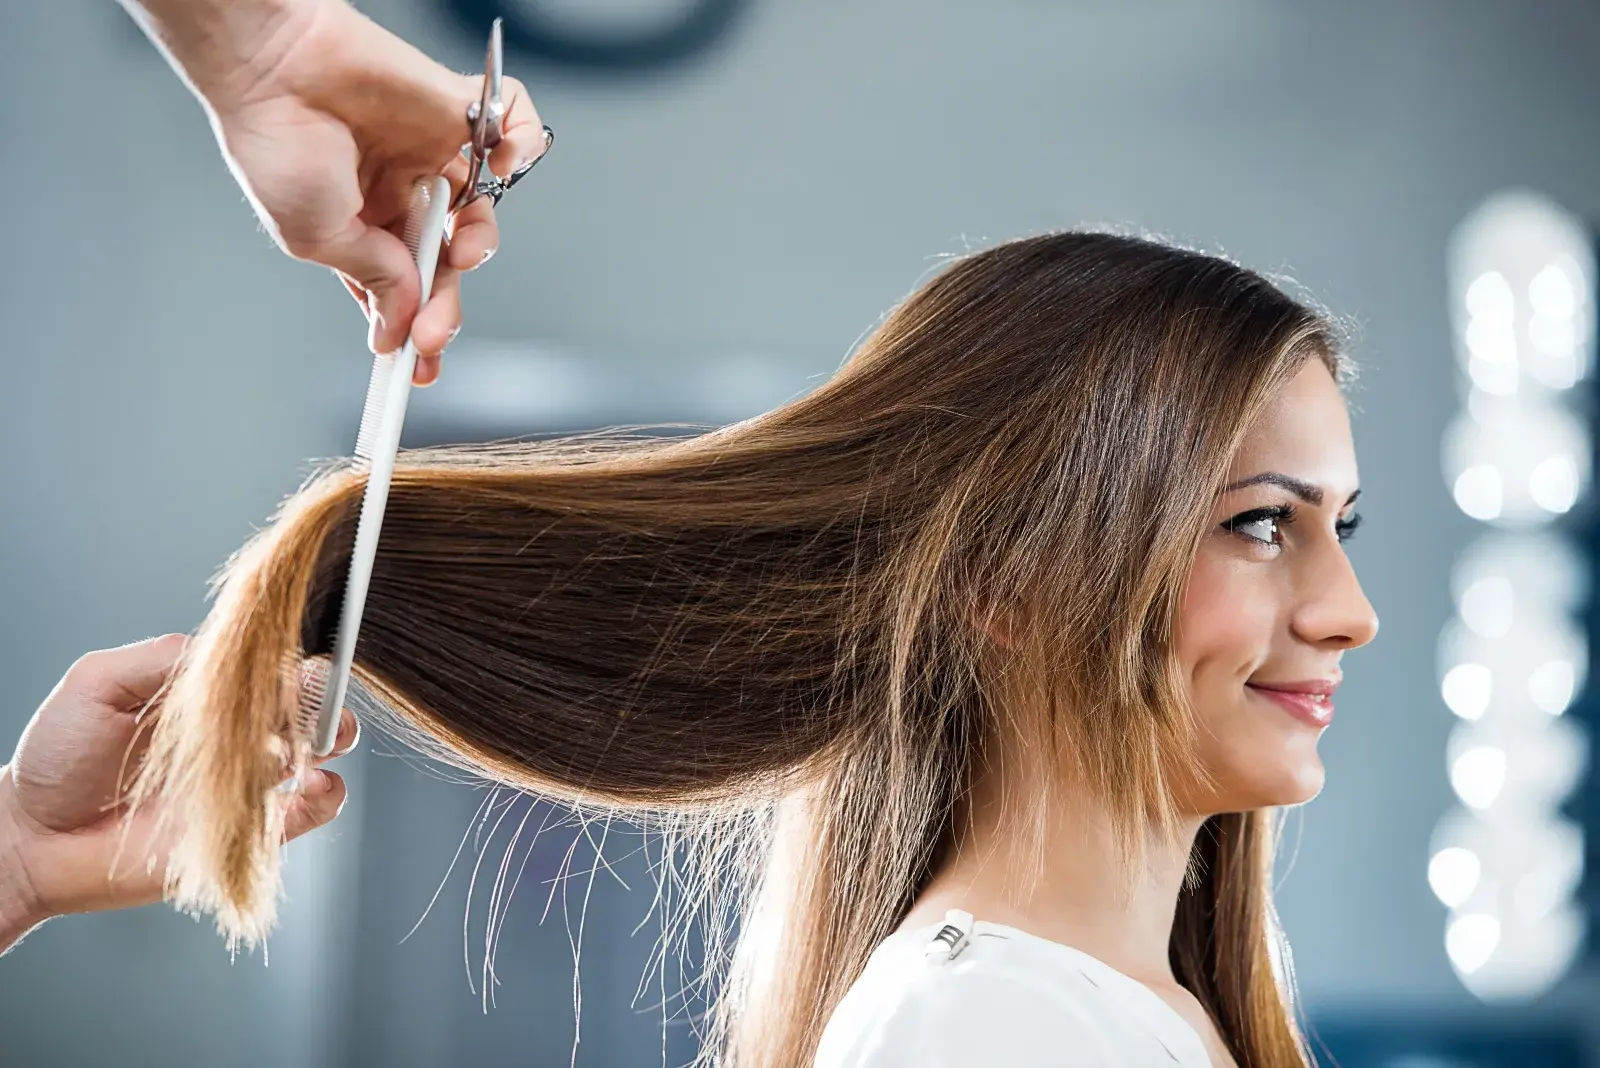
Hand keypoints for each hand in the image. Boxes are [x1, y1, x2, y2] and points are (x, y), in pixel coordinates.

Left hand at [0, 635, 356, 938]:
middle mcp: (235, 732)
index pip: (269, 663)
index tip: (287, 662)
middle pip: (307, 702)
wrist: (35, 839)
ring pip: (321, 749)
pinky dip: (328, 794)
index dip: (288, 658)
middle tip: (309, 697)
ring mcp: (246, 780)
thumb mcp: (99, 683)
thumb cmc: (58, 757)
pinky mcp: (251, 829)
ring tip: (310, 739)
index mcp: (207, 692)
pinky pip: (312, 811)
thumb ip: (163, 658)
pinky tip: (314, 783)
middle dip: (321, 693)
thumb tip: (234, 654)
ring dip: (329, 736)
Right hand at [127, 0, 550, 383]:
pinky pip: (513, 126)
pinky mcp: (455, 109)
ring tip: (458, 252)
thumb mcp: (319, 238)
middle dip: (446, 303)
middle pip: (445, 261)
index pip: (403, 286)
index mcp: (360, 226)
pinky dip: (525, 144)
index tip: (421, 370)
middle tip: (437, 333)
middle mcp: (399, 192)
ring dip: (479, 243)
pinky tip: (505, 165)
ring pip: (481, 211)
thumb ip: (375, 277)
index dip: (416, 326)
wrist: (274, 66)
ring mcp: (430, 152)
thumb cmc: (275, 144)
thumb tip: (406, 319)